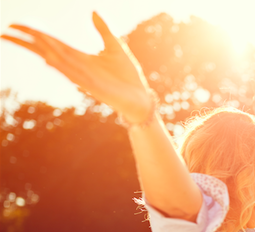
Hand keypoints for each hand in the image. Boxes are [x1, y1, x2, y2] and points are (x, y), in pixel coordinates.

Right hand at [2, 13, 152, 123]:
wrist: (141, 97)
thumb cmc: (128, 76)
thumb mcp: (116, 47)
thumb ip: (103, 29)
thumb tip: (93, 11)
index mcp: (79, 57)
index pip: (50, 42)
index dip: (33, 33)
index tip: (14, 25)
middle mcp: (77, 67)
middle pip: (46, 50)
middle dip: (27, 41)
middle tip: (5, 32)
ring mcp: (83, 78)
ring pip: (57, 61)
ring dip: (41, 49)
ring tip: (23, 39)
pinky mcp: (93, 88)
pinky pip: (74, 76)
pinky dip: (61, 67)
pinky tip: (48, 59)